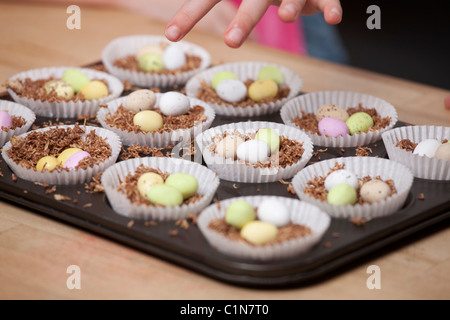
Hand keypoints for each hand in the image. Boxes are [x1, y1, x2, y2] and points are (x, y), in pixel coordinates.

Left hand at [165, 0, 342, 47]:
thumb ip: (205, 0)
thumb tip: (171, 25)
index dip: (189, 15)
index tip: (170, 35)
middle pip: (253, 1)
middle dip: (243, 20)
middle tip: (232, 41)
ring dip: (291, 4)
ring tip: (286, 17)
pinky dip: (330, 6)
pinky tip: (334, 17)